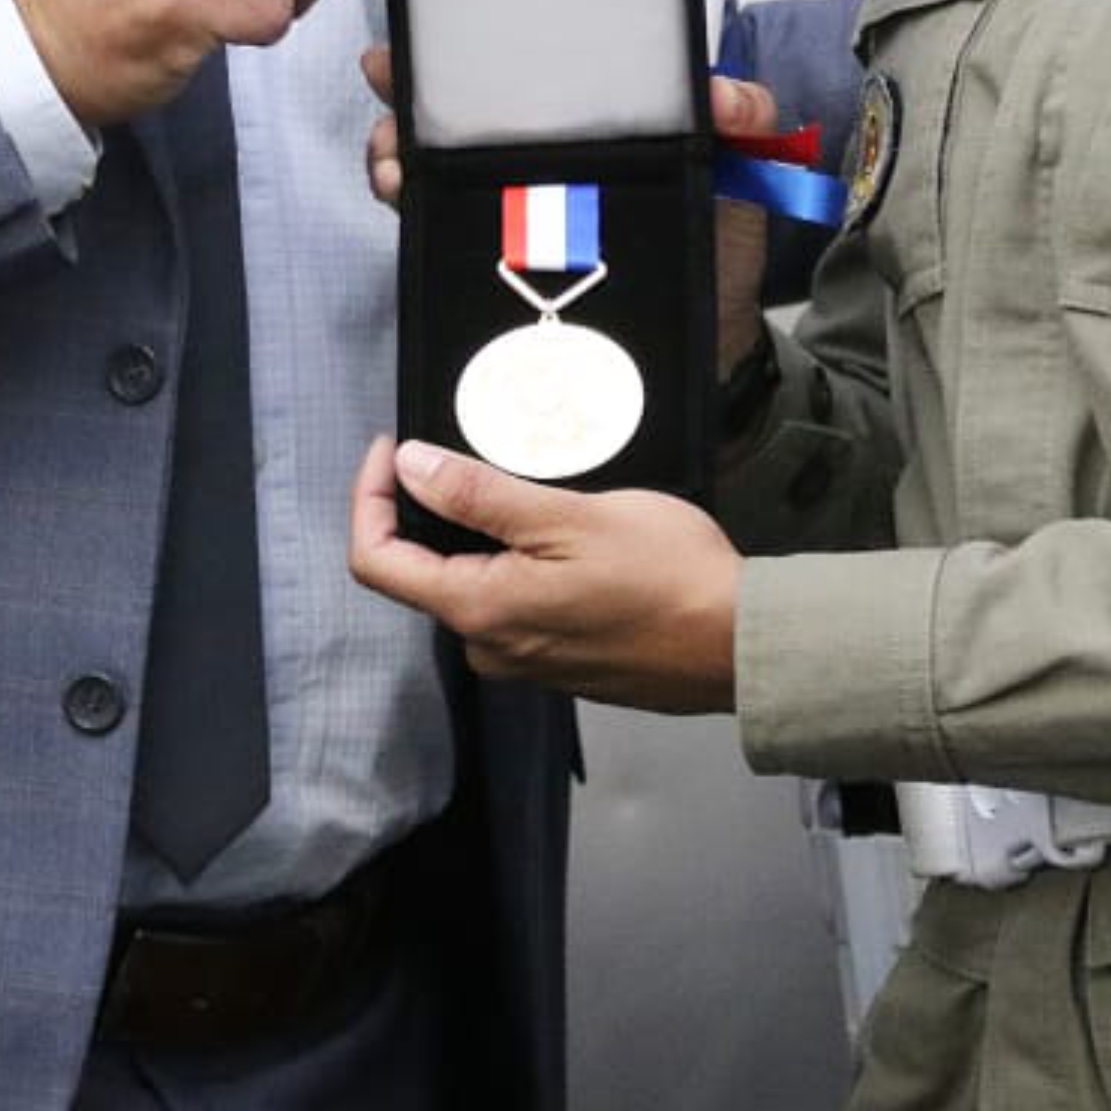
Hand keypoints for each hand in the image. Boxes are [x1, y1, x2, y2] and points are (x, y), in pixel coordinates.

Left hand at [346, 435, 741, 712]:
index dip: (371, 497)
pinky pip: (515, 607)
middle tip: (471, 454)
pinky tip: (571, 541)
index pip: (377, 560)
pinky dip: (522, 566)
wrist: (739, 645)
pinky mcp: (559, 664)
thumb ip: (481, 495)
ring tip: (537, 493)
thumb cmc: (666, 576)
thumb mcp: (570, 517)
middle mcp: (487, 647)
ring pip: (475, 588)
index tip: (394, 446)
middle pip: (425, 574)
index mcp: (477, 610)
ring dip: (486, 539)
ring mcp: (523, 661)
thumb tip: (411, 467)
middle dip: (434, 513)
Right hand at [364, 60, 784, 377]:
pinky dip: (412, 209)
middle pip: (456, 118)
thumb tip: (722, 99)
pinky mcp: (503, 264)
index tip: (422, 44)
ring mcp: (515, 211)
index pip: (519, 76)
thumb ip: (746, 119)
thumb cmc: (722, 238)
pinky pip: (443, 230)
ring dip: (398, 153)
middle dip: (407, 99)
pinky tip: (403, 196)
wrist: (713, 335)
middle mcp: (540, 161)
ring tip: (396, 159)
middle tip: (388, 90)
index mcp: (589, 126)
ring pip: (434, 170)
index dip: (465, 53)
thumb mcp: (744, 166)